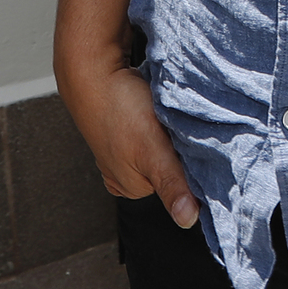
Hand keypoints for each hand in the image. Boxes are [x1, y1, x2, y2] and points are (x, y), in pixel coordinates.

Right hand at [59, 58, 199, 228]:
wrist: (94, 69)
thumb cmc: (119, 108)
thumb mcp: (152, 151)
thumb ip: (170, 184)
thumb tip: (187, 220)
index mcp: (134, 187)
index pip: (180, 182)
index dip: (192, 161)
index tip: (193, 140)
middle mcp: (127, 173)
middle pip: (172, 162)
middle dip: (180, 145)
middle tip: (174, 124)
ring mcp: (124, 150)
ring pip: (163, 143)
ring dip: (170, 128)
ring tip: (161, 113)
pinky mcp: (124, 127)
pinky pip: (152, 127)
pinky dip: (158, 116)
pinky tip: (153, 106)